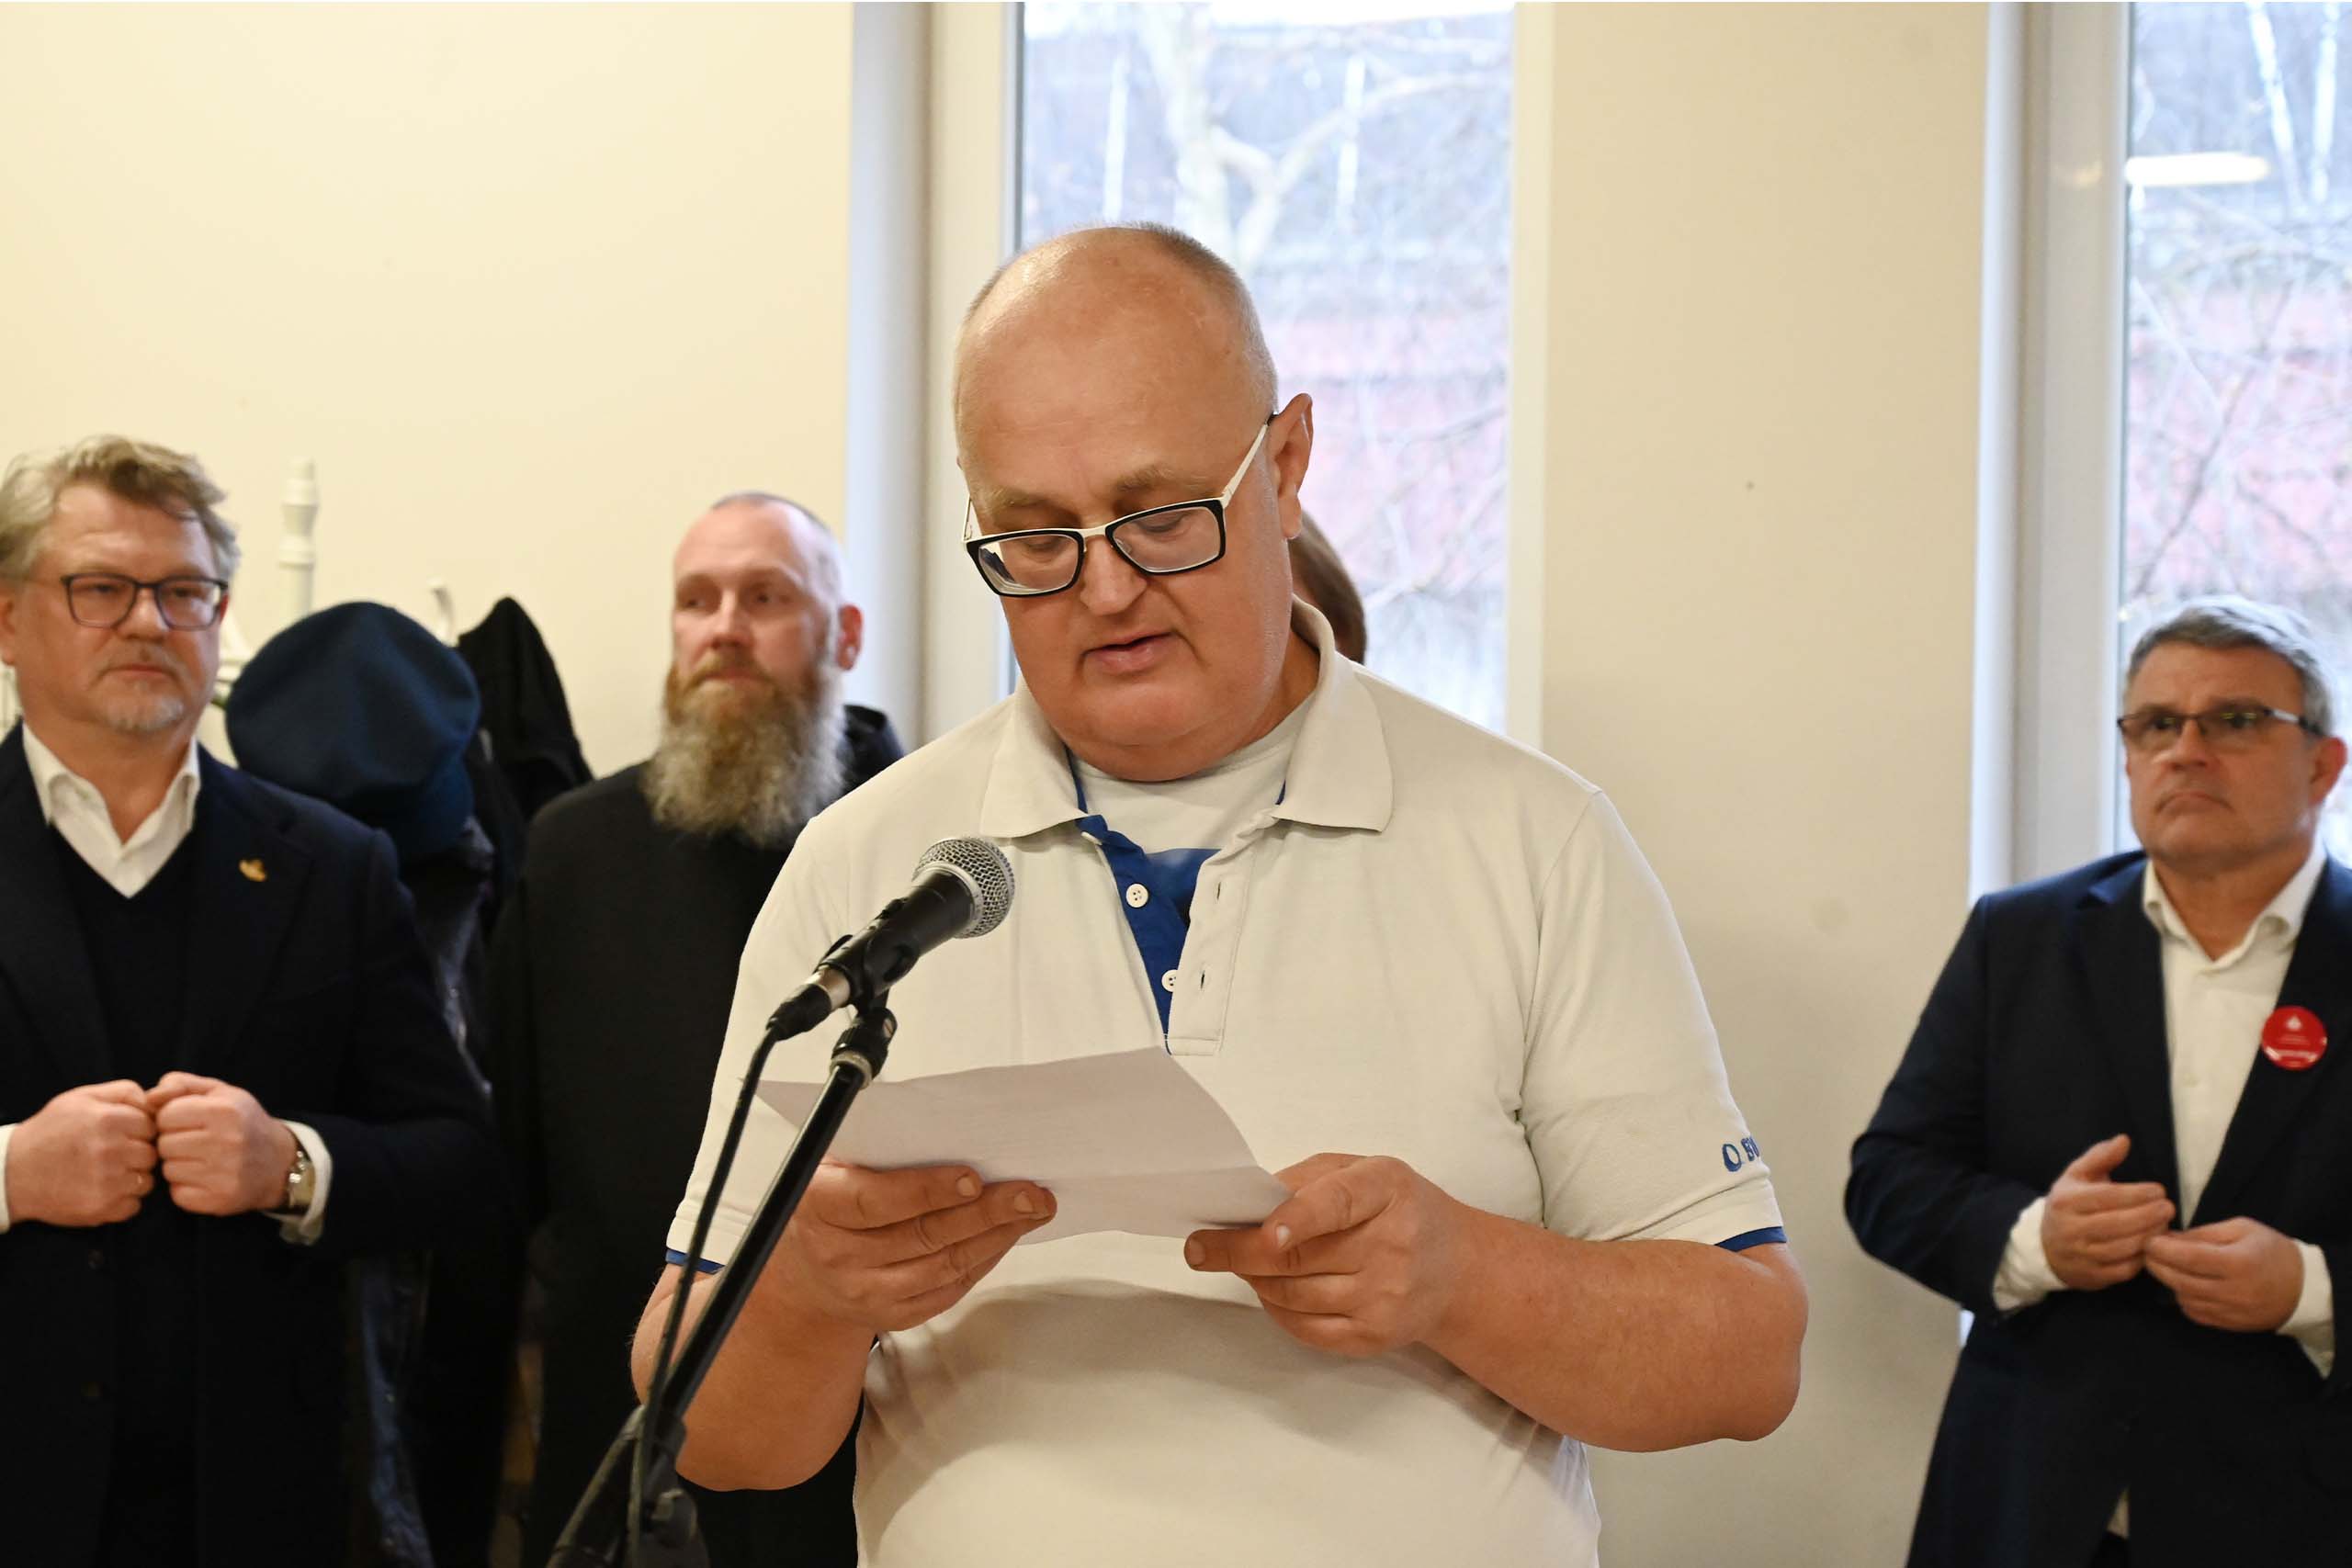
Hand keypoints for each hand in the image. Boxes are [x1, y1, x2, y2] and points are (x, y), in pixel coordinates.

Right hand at [5, 1081, 157, 1226]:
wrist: (11, 1171)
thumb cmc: (50, 1131)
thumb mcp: (81, 1098)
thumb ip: (123, 1092)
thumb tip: (155, 1101)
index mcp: (108, 1120)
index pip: (153, 1126)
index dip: (139, 1130)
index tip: (122, 1135)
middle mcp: (110, 1151)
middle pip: (152, 1154)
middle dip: (137, 1154)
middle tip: (114, 1155)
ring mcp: (106, 1182)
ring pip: (147, 1181)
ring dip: (132, 1178)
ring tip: (107, 1173)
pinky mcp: (100, 1208)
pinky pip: (133, 1206)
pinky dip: (122, 1201)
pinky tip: (102, 1190)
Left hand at [148, 1073, 297, 1216]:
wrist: (278, 1163)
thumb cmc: (241, 1122)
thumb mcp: (219, 1093)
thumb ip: (181, 1084)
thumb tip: (149, 1097)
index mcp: (225, 1110)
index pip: (165, 1115)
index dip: (171, 1118)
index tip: (189, 1123)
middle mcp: (228, 1141)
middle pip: (164, 1144)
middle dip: (173, 1143)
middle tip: (195, 1143)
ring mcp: (225, 1173)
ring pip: (168, 1170)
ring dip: (178, 1166)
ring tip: (201, 1160)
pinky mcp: (220, 1199)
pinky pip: (178, 1194)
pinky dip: (185, 1188)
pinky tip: (204, 1179)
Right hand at [765, 1161, 1055, 1332]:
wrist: (803, 1275)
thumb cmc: (829, 1202)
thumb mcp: (831, 1164)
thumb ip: (877, 1148)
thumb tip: (949, 1126)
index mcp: (819, 1205)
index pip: (874, 1200)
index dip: (926, 1190)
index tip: (972, 1177)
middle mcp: (839, 1255)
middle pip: (922, 1235)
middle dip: (985, 1212)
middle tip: (1029, 1192)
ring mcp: (866, 1291)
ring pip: (943, 1265)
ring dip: (995, 1236)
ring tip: (1032, 1209)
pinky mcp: (893, 1315)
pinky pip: (948, 1289)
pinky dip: (984, 1260)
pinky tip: (1007, 1235)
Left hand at [1184, 1153, 1464, 1356]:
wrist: (1459, 1269)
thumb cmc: (1400, 1210)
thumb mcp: (1365, 1172)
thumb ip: (1309, 1180)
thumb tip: (1249, 1204)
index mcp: (1387, 1189)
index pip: (1336, 1204)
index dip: (1295, 1218)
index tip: (1260, 1230)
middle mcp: (1392, 1245)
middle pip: (1299, 1258)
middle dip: (1239, 1253)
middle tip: (1201, 1248)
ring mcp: (1385, 1297)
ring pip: (1293, 1296)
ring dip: (1255, 1279)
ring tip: (1243, 1263)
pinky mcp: (1375, 1336)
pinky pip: (1306, 1330)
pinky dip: (1276, 1310)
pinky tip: (1271, 1290)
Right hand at [2041, 1134, 2172, 1290]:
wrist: (2044, 1248)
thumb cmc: (2068, 1206)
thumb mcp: (2076, 1177)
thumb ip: (2100, 1157)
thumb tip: (2124, 1140)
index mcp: (2066, 1202)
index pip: (2108, 1197)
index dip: (2138, 1194)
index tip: (2159, 1190)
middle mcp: (2070, 1229)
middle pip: (2118, 1223)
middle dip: (2149, 1215)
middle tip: (2169, 1208)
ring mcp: (2081, 1256)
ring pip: (2124, 1248)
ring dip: (2150, 1236)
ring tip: (2164, 1225)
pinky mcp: (2092, 1277)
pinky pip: (2124, 1269)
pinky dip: (2142, 1258)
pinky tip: (2152, 1246)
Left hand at [2144, 1217, 2305, 1331]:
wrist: (2303, 1288)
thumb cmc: (2271, 1251)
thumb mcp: (2242, 1229)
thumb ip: (2204, 1233)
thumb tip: (2168, 1238)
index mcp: (2238, 1263)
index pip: (2189, 1257)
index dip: (2163, 1248)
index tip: (2148, 1239)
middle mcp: (2233, 1291)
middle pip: (2180, 1280)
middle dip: (2156, 1265)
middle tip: (2147, 1251)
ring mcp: (2231, 1312)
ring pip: (2183, 1297)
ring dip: (2169, 1281)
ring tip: (2166, 1265)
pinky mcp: (2229, 1325)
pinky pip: (2194, 1313)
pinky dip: (2183, 1297)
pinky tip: (2184, 1284)